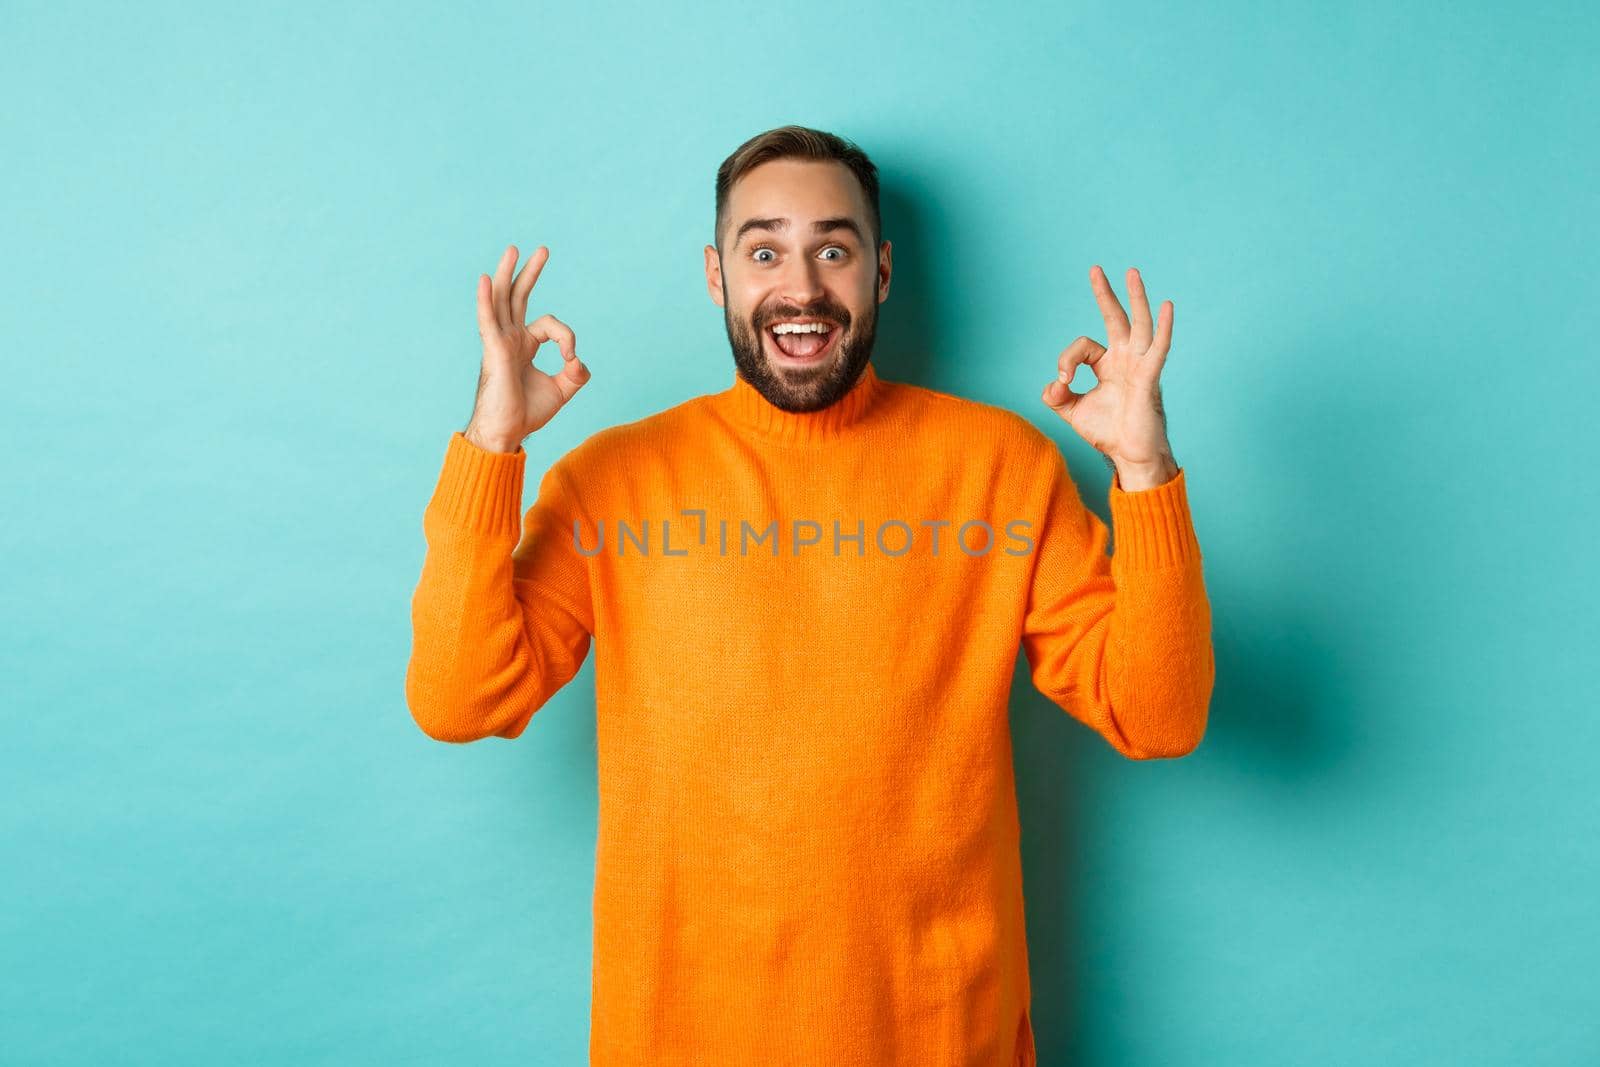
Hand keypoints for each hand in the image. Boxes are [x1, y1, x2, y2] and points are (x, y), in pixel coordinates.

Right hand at [464, 244, 590, 452]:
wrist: (506, 434)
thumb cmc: (526, 413)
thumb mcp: (561, 390)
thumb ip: (576, 372)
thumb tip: (579, 359)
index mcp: (524, 345)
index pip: (550, 325)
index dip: (567, 337)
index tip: (572, 358)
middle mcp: (510, 339)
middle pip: (518, 297)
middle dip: (530, 273)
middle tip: (542, 250)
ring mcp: (499, 343)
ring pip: (503, 301)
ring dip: (509, 274)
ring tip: (514, 249)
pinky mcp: (494, 352)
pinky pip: (488, 321)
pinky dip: (487, 300)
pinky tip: (487, 280)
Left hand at [1041, 265, 1177, 490]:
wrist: (1130, 456)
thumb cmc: (1108, 432)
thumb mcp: (1073, 411)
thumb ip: (1057, 396)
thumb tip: (1052, 383)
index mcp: (1108, 364)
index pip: (1083, 346)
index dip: (1067, 359)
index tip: (1062, 381)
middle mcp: (1125, 359)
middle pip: (1115, 318)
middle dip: (1105, 294)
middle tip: (1094, 269)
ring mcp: (1140, 366)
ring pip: (1139, 325)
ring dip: (1136, 298)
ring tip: (1131, 272)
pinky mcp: (1150, 378)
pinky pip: (1158, 349)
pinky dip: (1164, 328)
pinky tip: (1166, 306)